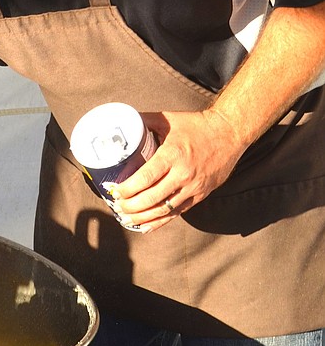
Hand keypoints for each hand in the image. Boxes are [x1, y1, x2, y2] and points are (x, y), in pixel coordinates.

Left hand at [110, 106, 246, 230]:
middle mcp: (183, 174)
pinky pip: (177, 213)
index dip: (127, 189)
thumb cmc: (197, 125)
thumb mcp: (168, 119)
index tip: (115, 191)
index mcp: (172, 155)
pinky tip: (145, 227)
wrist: (230, 133)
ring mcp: (193, 187)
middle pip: (151, 198)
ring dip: (142, 218)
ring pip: (163, 210)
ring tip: (126, 219)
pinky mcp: (200, 195)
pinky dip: (160, 222)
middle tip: (117, 206)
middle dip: (130, 206)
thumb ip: (144, 121)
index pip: (145, 178)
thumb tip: (122, 124)